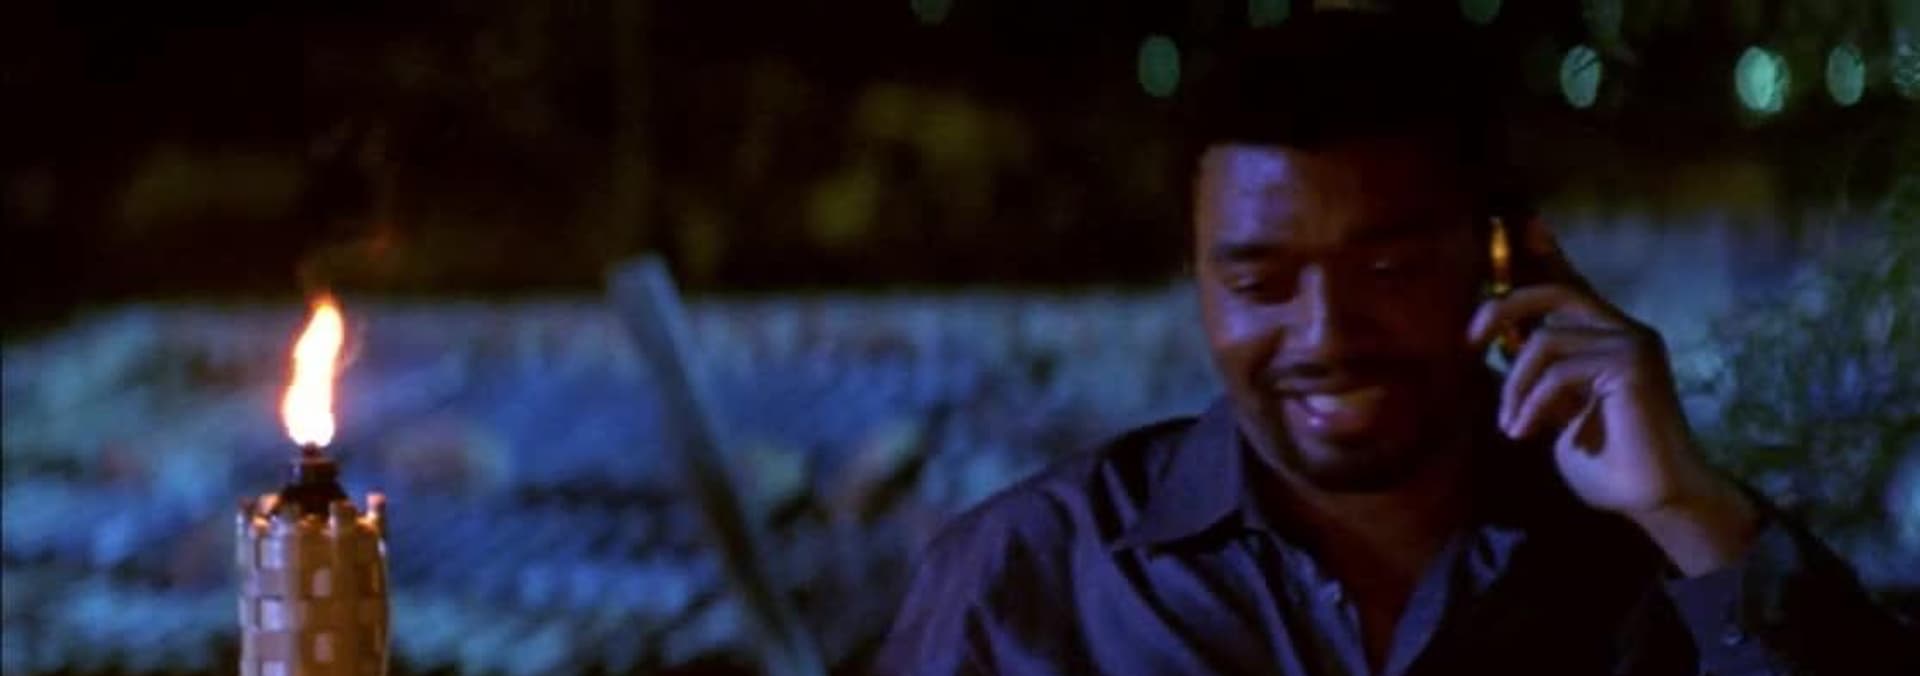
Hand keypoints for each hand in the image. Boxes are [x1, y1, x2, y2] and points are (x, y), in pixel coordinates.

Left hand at [1466, 219, 1757, 574]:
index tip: (1522, 219)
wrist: (1653, 497)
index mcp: (1606, 336)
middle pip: (1553, 290)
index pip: (1572, 282)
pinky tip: (1524, 431)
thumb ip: (1540, 375)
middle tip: (1469, 339)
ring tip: (1510, 426)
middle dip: (1502, 307)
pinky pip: (1558, 370)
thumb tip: (1502, 349)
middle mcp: (1624, 330)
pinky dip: (1530, 404)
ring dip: (1515, 387)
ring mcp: (1632, 343)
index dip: (1546, 250)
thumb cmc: (1605, 461)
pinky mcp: (1632, 364)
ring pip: (1545, 340)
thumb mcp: (1557, 410)